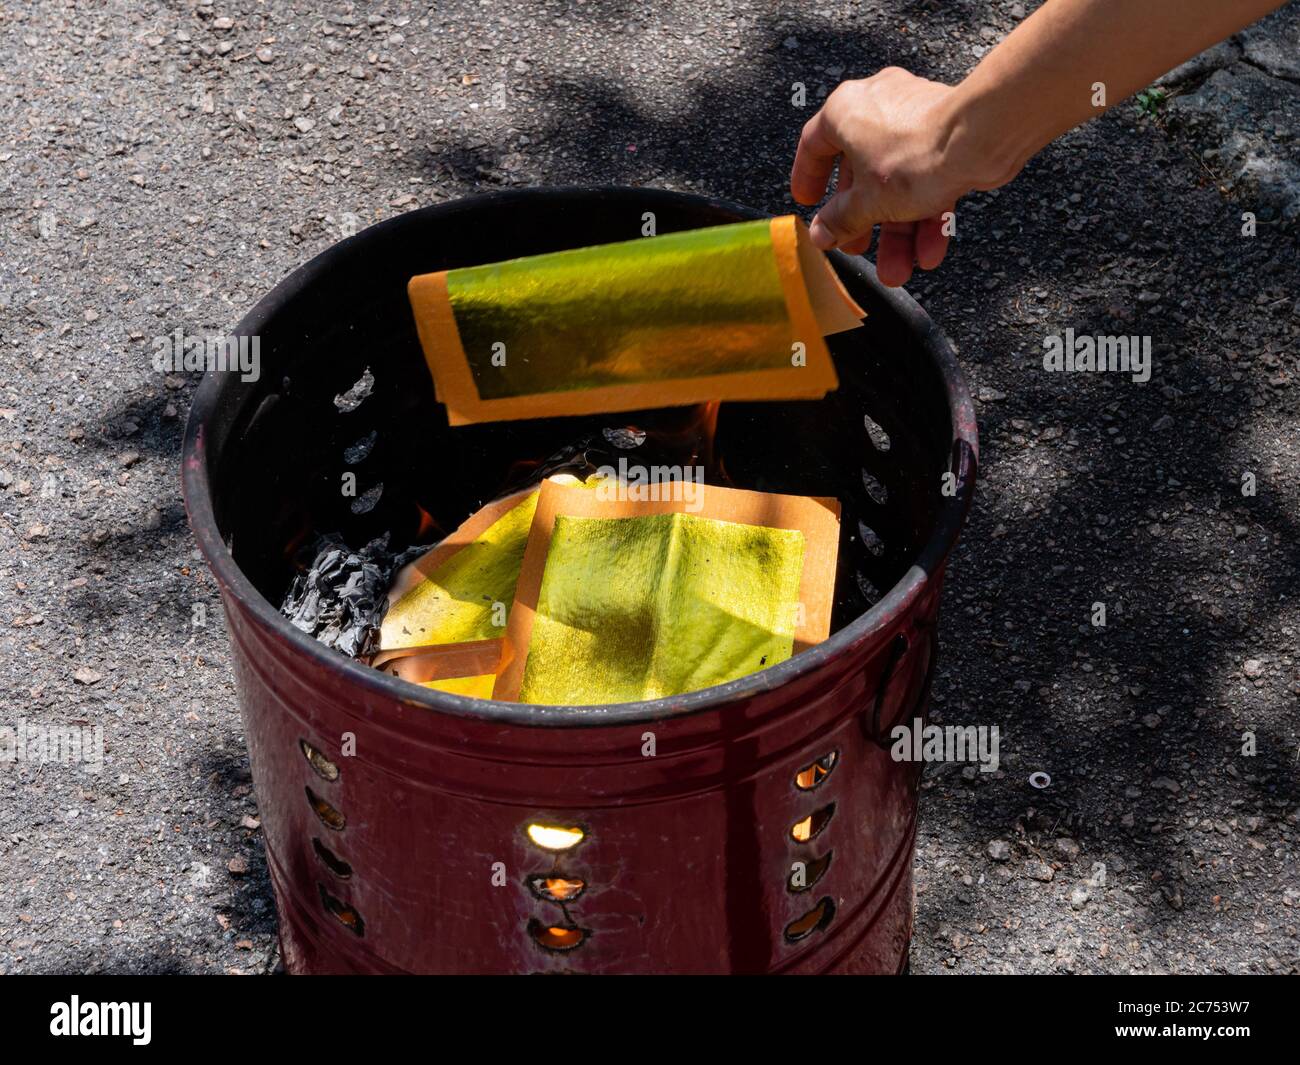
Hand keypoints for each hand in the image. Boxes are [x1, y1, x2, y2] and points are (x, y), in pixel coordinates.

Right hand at [791, 67, 1019, 285]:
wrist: (980, 137)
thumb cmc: (915, 155)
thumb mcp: (867, 202)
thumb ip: (840, 220)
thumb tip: (821, 233)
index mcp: (845, 111)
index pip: (814, 145)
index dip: (808, 178)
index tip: (809, 203)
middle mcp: (877, 107)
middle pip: (860, 174)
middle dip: (863, 222)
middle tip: (858, 249)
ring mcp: (913, 119)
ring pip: (897, 183)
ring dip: (897, 232)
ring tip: (898, 268)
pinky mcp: (946, 135)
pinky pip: (926, 178)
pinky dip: (925, 214)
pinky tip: (929, 251)